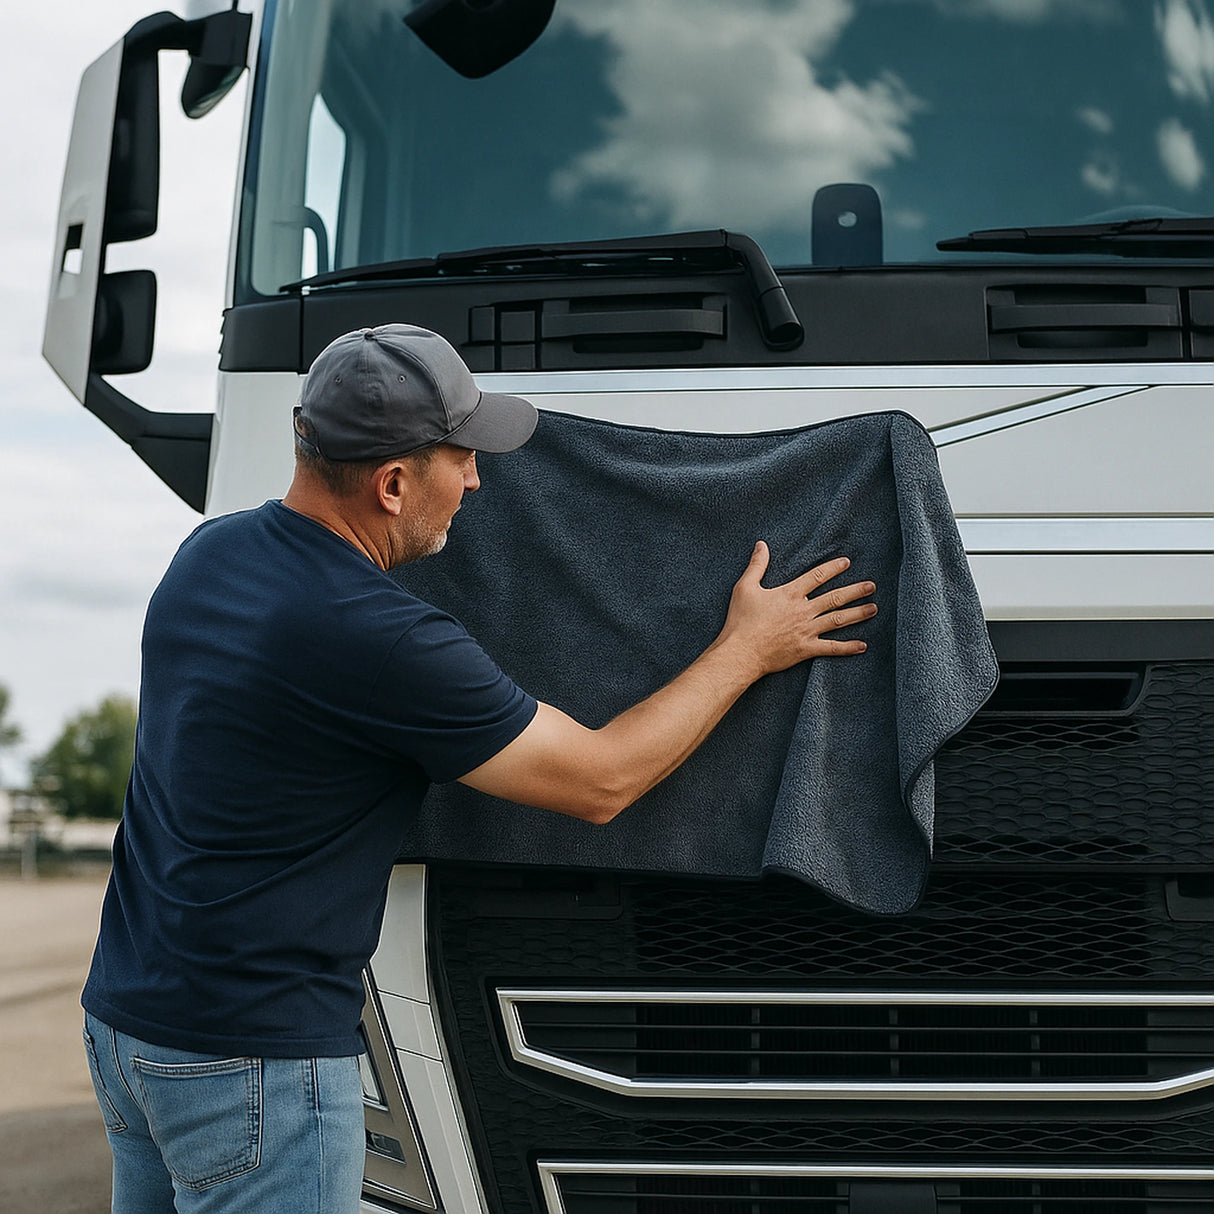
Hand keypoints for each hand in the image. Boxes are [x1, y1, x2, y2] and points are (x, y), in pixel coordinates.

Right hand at [717, 541, 876, 676]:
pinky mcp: (805, 649)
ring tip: (874, 609)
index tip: (847, 562)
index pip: (817, 576)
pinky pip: (831, 648)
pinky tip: (862, 645)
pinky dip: (848, 647)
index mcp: (790, 594)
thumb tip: (762, 545)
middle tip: (872, 586)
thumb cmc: (741, 621)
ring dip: (858, 614)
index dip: (833, 568)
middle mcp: (803, 611)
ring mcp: (806, 631)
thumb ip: (756, 565)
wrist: (741, 652)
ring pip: (838, 620)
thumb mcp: (745, 587)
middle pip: (835, 598)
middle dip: (855, 591)